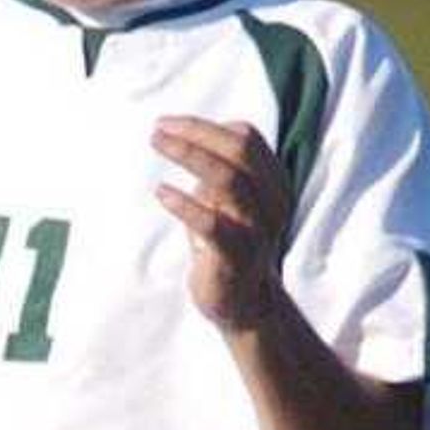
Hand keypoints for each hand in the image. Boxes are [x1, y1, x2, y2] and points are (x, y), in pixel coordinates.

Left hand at [151, 115, 292, 331]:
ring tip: (158, 144)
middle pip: (240, 150)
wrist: (244, 304)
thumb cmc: (228, 245)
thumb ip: (217, 170)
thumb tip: (186, 134)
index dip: (206, 126)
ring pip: (230, 180)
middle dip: (197, 133)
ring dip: (190, 155)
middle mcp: (270, 202)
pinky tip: (161, 192)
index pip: (247, 138)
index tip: (169, 125)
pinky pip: (213, 225)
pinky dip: (185, 204)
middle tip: (158, 130)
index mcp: (272, 183)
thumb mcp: (226, 201)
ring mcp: (256, 230)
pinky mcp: (236, 257)